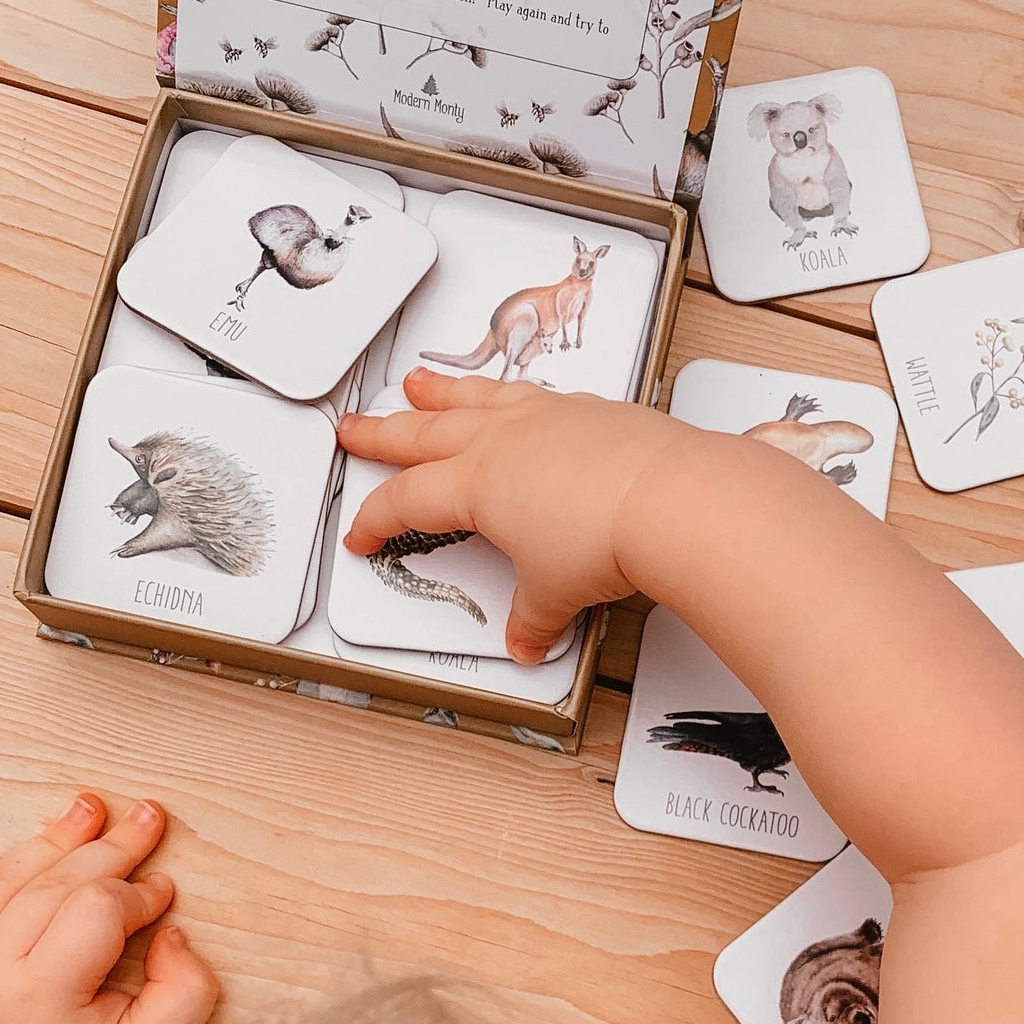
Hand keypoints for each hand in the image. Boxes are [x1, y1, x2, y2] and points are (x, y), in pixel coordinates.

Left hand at [0, 795, 218, 1023]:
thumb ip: (184, 991)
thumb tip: (168, 932)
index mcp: (36, 1000)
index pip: (95, 912)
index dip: (137, 893)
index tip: (162, 893)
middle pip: (50, 885)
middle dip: (107, 847)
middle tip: (147, 817)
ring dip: (47, 843)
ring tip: (88, 813)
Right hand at [337, 369, 709, 661]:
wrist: (669, 499)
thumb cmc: (608, 537)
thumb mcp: (555, 594)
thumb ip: (534, 619)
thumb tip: (530, 640)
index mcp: (476, 484)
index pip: (407, 502)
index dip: (376, 521)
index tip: (362, 535)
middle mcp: (501, 441)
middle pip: (422, 433)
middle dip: (382, 434)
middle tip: (353, 428)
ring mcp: (543, 416)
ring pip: (473, 399)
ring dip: (439, 393)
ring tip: (415, 383)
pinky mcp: (585, 408)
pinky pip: (528, 393)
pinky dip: (505, 392)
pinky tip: (509, 395)